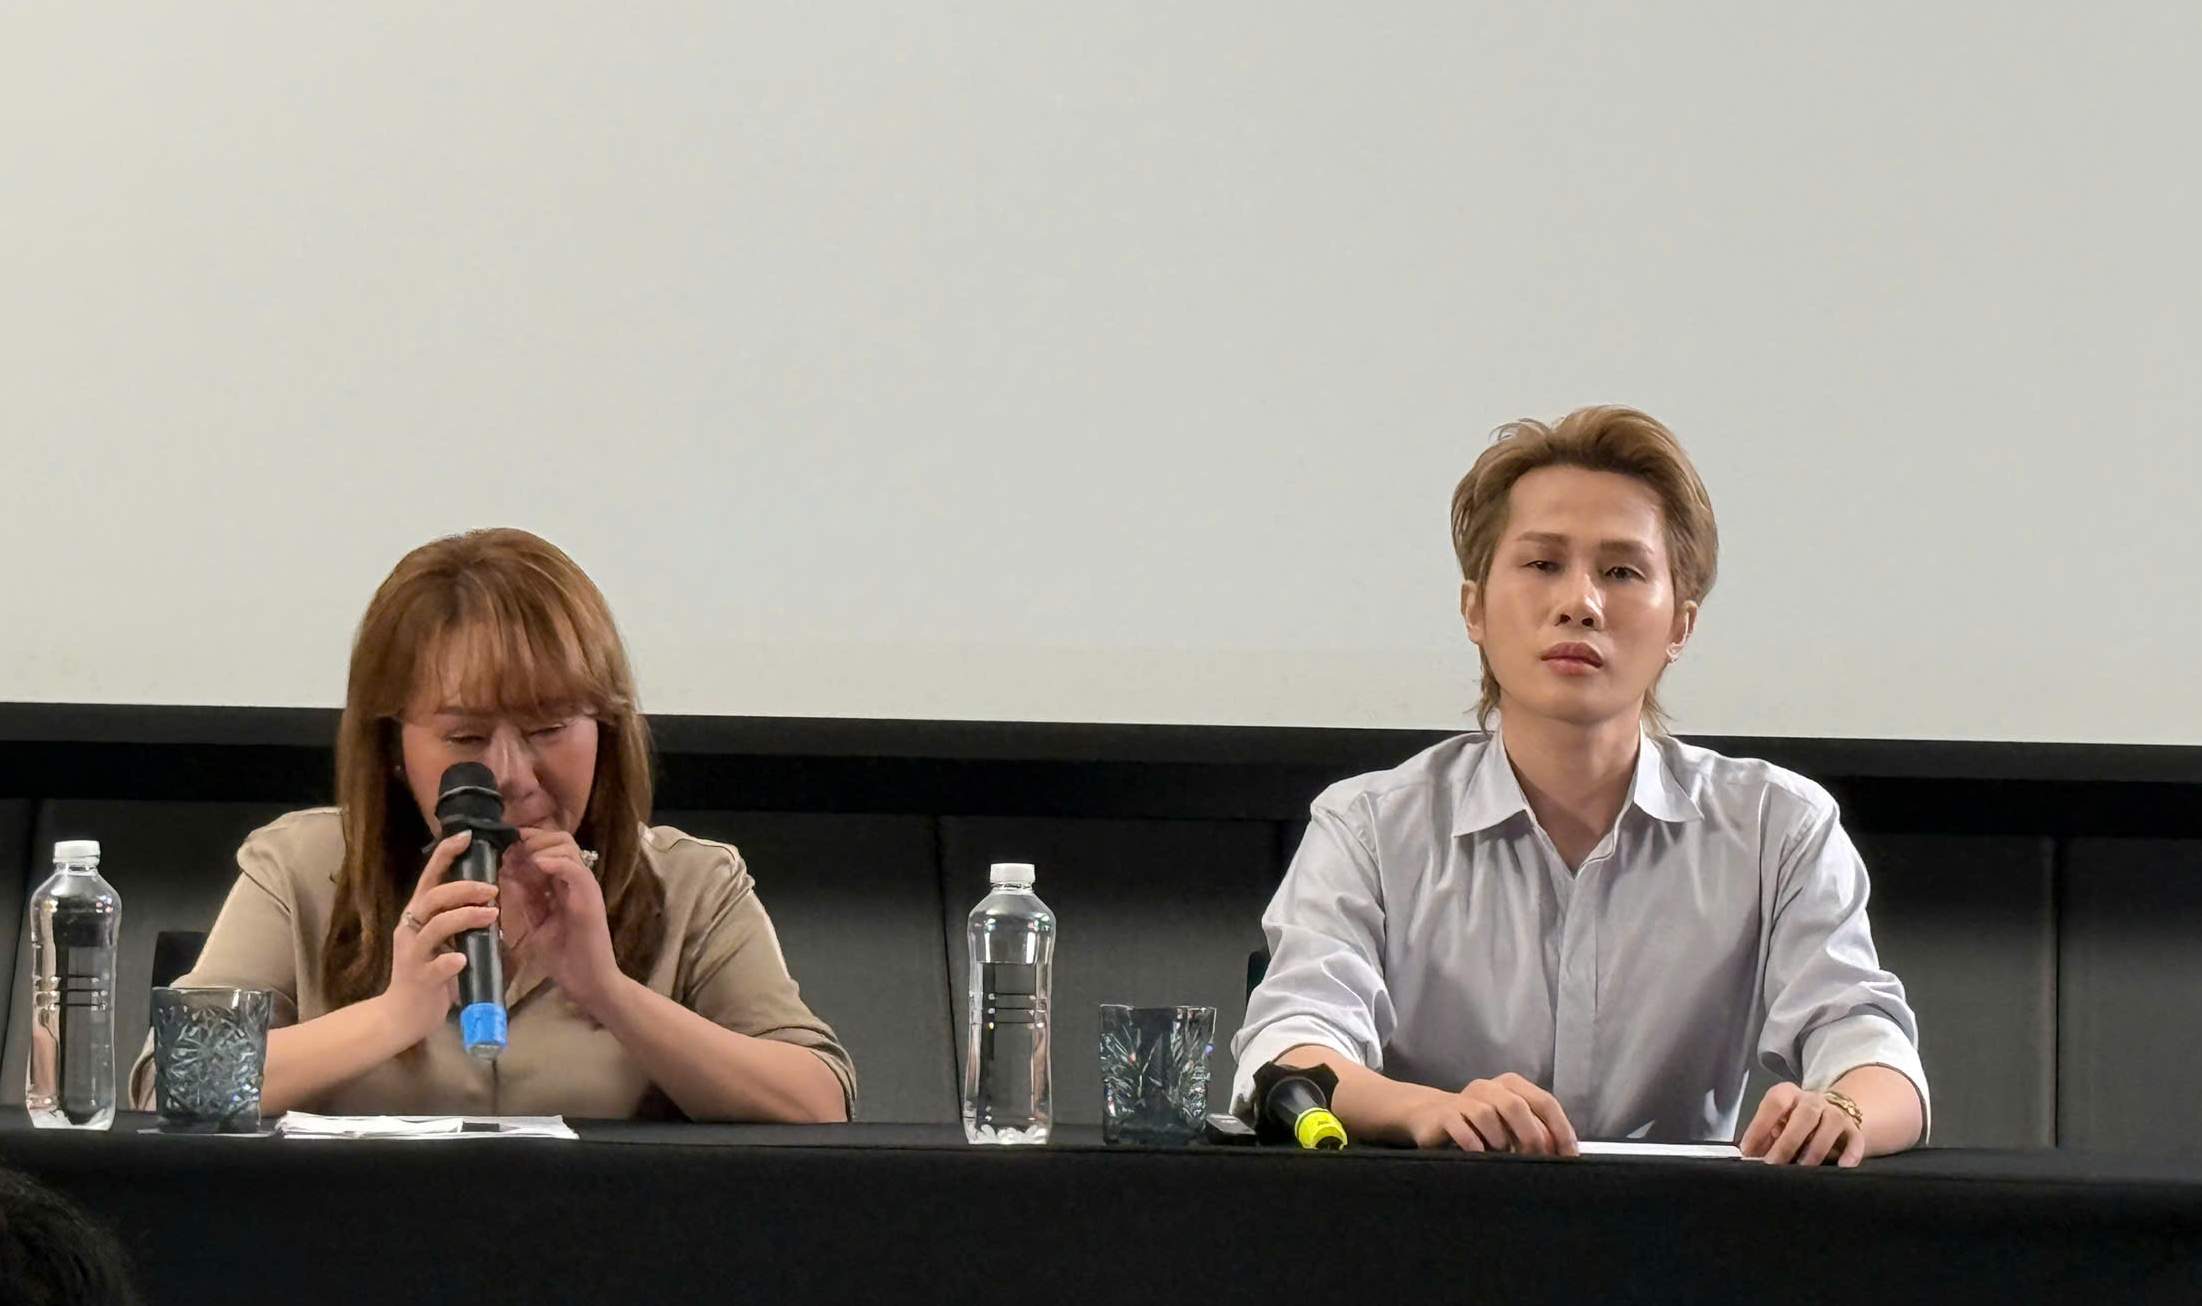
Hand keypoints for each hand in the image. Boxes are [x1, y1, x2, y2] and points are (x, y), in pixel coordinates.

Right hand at [382, 830, 498, 1045]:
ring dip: (465, 917)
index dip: (446, 855)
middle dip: (464, 888)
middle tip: (493, 889)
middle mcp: (410, 929)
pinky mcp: (419, 980)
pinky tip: (464, 959)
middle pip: (433, 898)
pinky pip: (435, 966)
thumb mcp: (441, 942)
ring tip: (492, 915)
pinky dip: (450, 960)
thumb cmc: (427, 974)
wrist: (401, 1016)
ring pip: (435, 928)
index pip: (429, 878)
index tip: (468, 836)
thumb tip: (491, 901)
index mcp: (417, 916)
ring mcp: (413, 955)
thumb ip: (457, 921)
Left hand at [500, 827, 620, 1013]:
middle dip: (532, 838)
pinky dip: (555, 862)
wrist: (588, 983)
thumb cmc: (564, 958)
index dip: (526, 840)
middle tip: (509, 848)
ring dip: (541, 847)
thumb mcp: (536, 923)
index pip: (549, 846)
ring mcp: (585, 886)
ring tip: (522, 858)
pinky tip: (537, 864)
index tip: (502, 843)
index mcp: (563, 884)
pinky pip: (574, 869)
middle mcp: (576, 880)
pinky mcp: (589, 898)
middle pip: (559, 838)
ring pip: (567, 846)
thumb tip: (507, 872)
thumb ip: (526, 898)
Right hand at [1398, 1072, 1579, 1155]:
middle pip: (1516, 1106)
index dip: (1560, 1129)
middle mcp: (1489, 1087)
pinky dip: (1473, 1144)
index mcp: (1512, 1085)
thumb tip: (1562, 1153)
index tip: (1568, 1156)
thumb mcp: (1509, 1124)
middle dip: (1531, 1136)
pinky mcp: (1444, 1114)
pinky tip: (1479, 1154)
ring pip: (1488, 1115)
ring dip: (1499, 1140)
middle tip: (1536, 1160)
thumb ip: (1534, 1131)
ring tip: (1502, 1155)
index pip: (1544, 1102)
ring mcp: (1465, 1099)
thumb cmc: (1479, 1125)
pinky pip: (1461, 1128)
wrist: (1429, 1116)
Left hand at [1740, 1083, 1864, 1166]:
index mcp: (1788, 1094)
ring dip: (1817, 1147)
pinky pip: (1855, 1139)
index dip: (1760, 1126)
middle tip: (1773, 1164)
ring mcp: (1835, 1113)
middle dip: (1788, 1141)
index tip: (1747, 1150)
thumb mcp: (1775, 1124)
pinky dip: (1851, 1153)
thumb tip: (1749, 1155)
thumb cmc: (1793, 1123)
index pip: (1774, 1103)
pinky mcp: (1853, 1130)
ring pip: (1831, 1123)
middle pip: (1804, 1114)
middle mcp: (1813, 1100)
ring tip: (1804, 1167)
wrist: (1829, 1115)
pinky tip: (1842, 1166)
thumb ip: (1763, 1137)